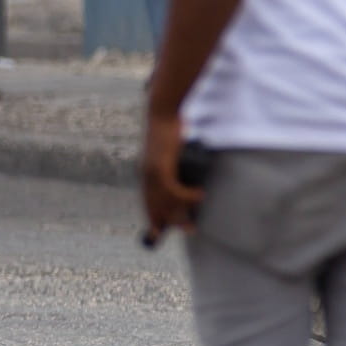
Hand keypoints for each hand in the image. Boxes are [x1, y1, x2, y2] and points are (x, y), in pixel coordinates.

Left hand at [141, 113, 200, 244]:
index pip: (148, 202)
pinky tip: (200, 193)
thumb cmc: (169, 130)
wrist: (162, 113)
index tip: (159, 232)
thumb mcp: (170, 152)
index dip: (153, 217)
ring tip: (198, 210)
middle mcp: (146, 175)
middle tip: (190, 230)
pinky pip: (172, 190)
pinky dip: (187, 196)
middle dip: (170, 222)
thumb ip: (173, 166)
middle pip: (155, 207)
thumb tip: (185, 179)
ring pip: (164, 202)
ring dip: (183, 211)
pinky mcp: (159, 166)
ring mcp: (151, 172)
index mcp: (147, 173)